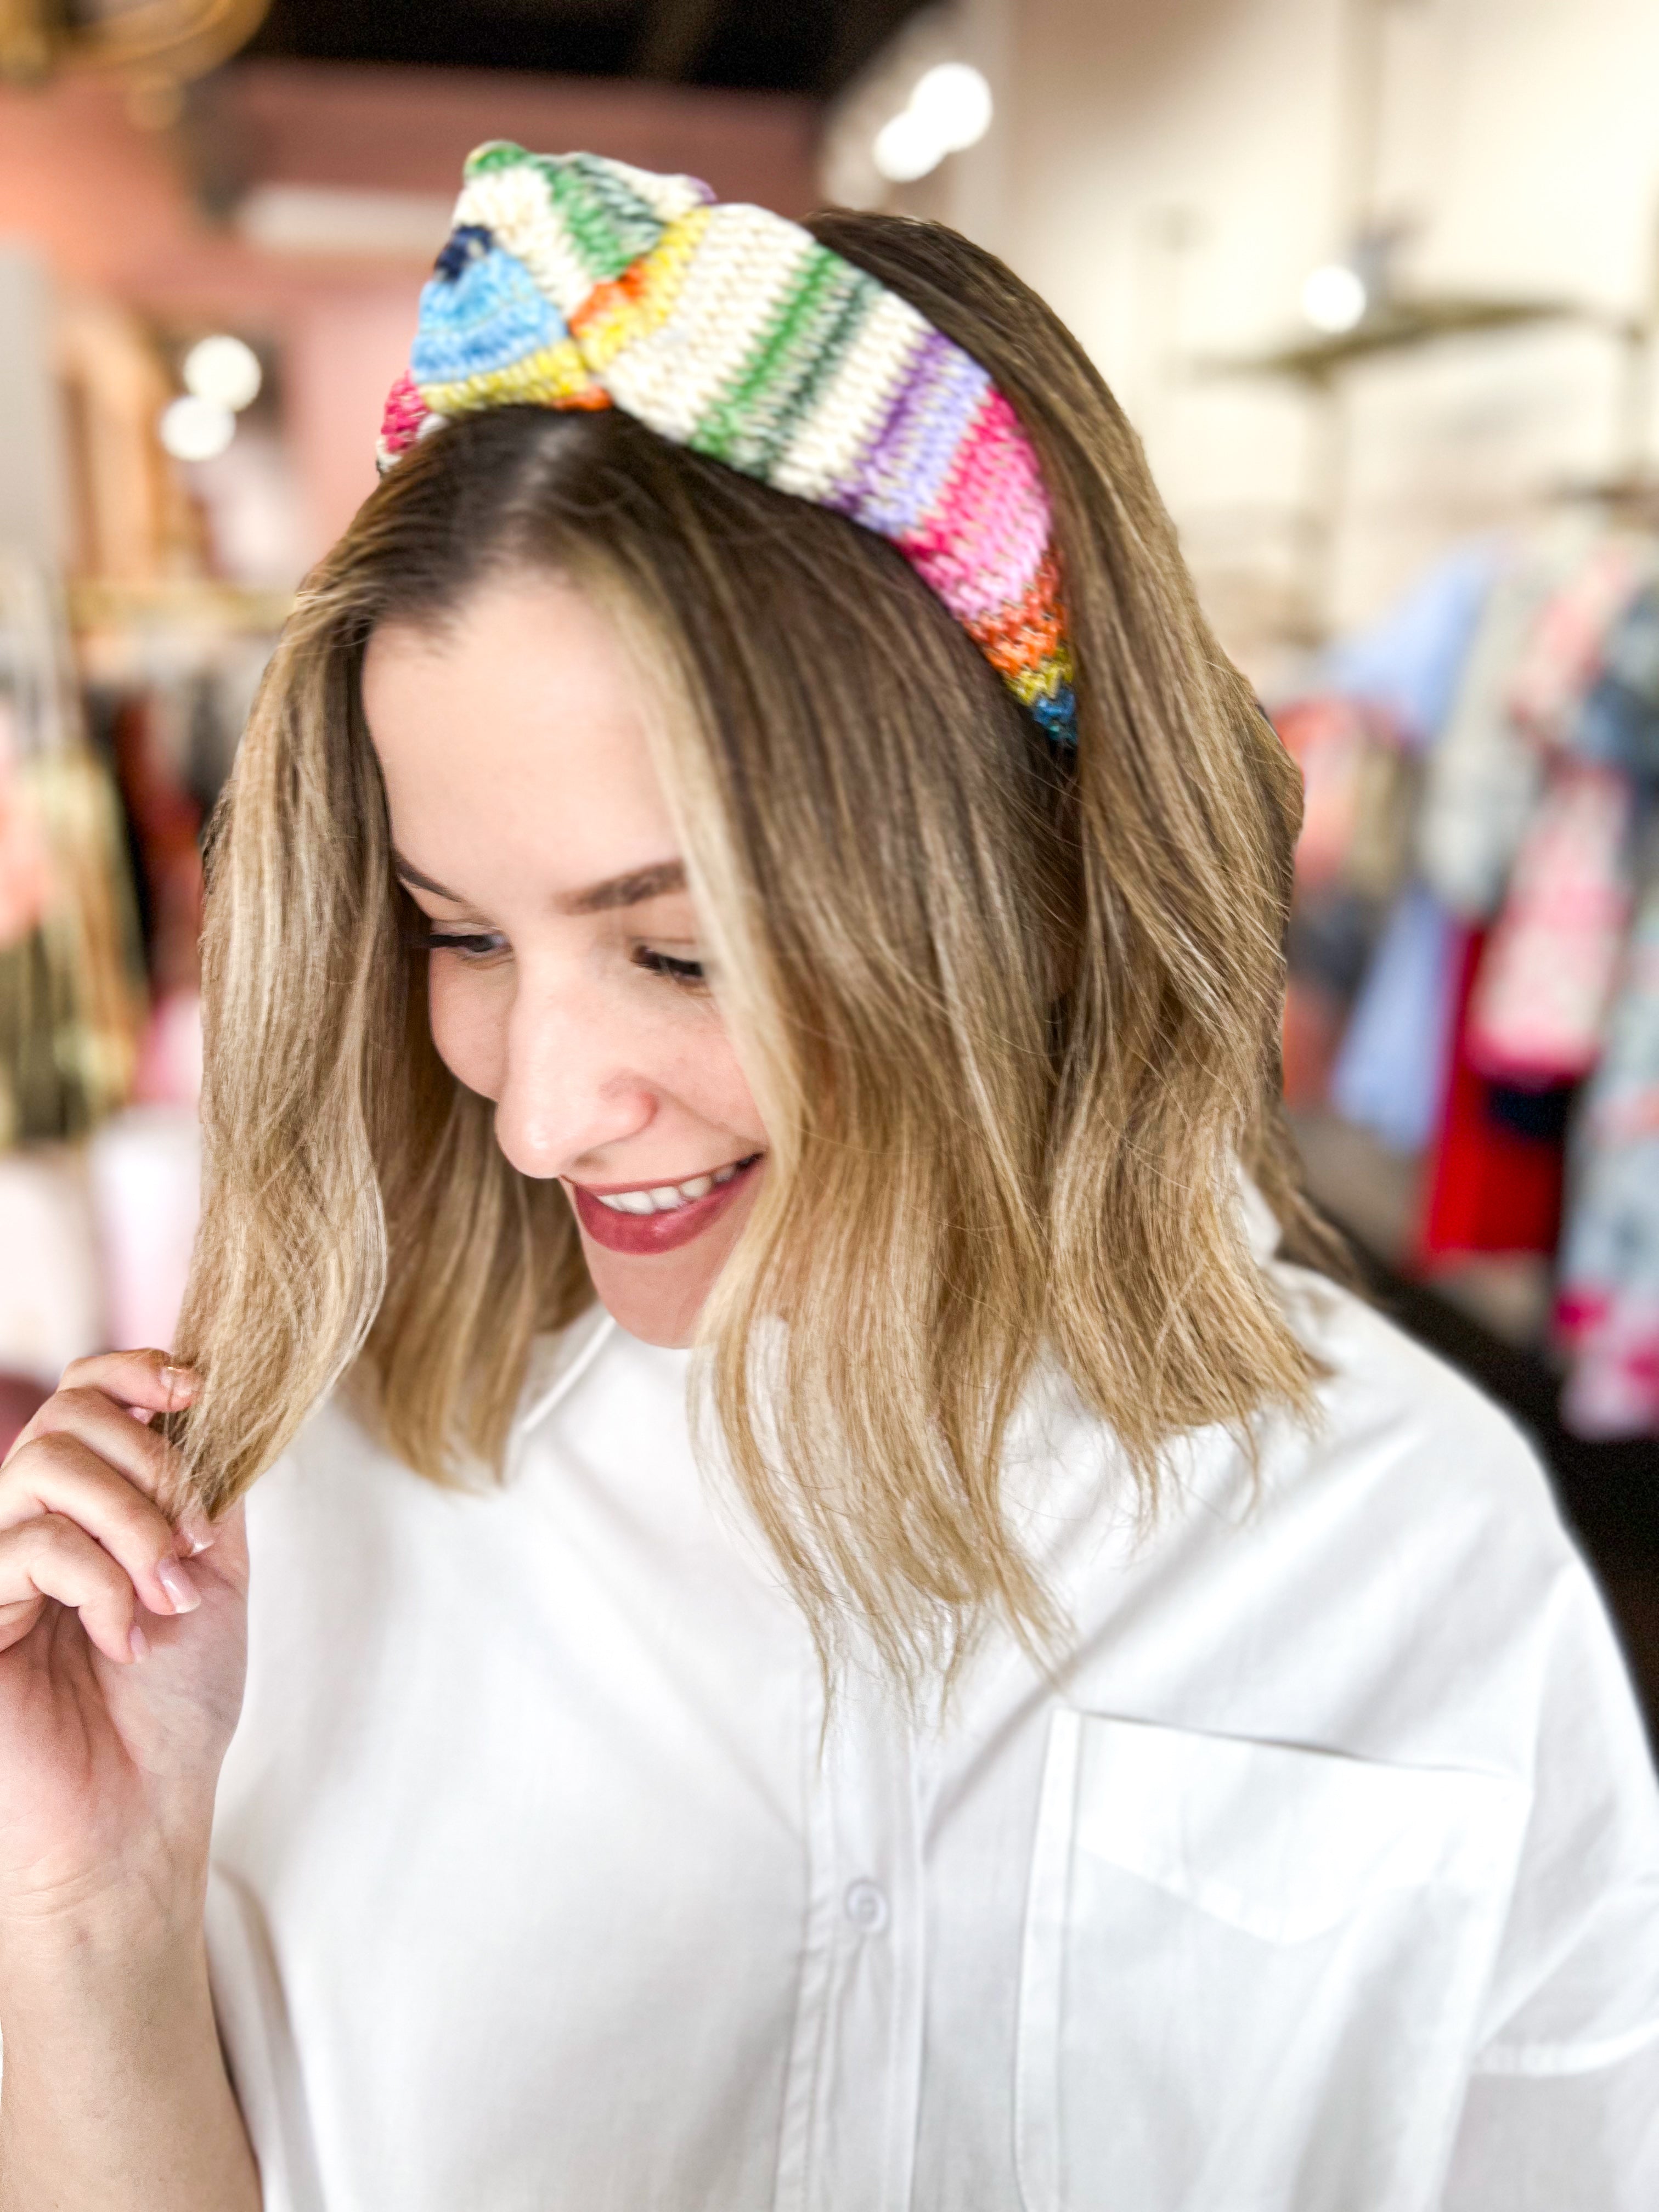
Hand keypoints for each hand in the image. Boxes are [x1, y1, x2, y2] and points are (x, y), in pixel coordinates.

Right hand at [0, 1352, 247, 1941]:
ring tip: (165, 1593)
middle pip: (66, 1414)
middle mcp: (26, 1526)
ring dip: (132, 1521)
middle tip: (191, 1543)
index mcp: (84, 1508)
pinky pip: (30, 1546)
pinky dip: (100, 1584)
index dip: (134, 1370)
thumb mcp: (212, 1573)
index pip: (81, 1391)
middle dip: (151, 1465)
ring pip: (44, 1463)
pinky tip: (126, 1639)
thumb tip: (213, 1398)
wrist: (142, 1815)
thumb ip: (204, 1485)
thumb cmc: (174, 1708)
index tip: (195, 1392)